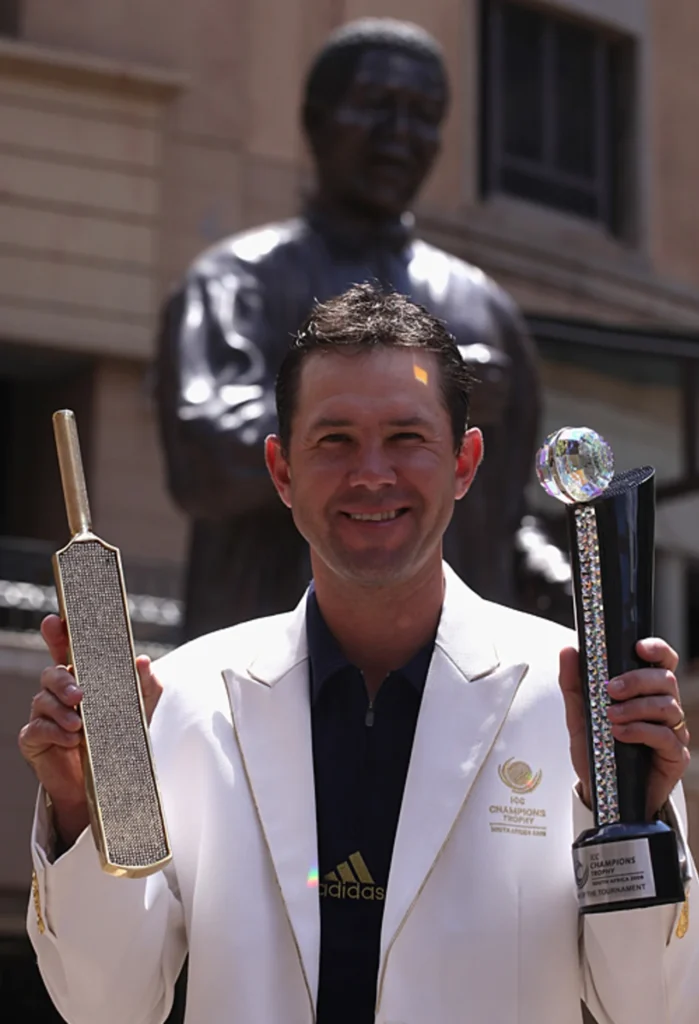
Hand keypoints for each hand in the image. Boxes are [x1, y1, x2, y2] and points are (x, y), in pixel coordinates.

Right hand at [18, 614, 162, 847]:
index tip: (55, 620)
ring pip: (42, 700)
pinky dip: (55, 731)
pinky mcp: (35, 740)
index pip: (66, 651)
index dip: (58, 634)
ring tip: (81, 724)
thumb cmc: (121, 740)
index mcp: (82, 679)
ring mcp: (44, 716)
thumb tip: (142, 661)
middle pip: (51, 673)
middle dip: (63, 679)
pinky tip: (72, 738)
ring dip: (61, 710)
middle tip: (80, 695)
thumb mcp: (141, 711)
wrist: (108, 784)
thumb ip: (146, 685)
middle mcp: (59, 693)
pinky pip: (37, 729)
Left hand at [559, 638, 689, 817]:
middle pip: (666, 679)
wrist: (601, 792)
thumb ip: (574, 683)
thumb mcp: (579, 715)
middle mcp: (663, 708)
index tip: (638, 647)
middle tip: (611, 689)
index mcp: (645, 692)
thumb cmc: (597, 752)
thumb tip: (568, 651)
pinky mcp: (674, 756)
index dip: (657, 649)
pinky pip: (666, 736)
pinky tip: (620, 734)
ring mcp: (672, 731)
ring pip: (668, 706)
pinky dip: (640, 731)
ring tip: (611, 717)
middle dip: (638, 679)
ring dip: (636, 707)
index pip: (662, 662)